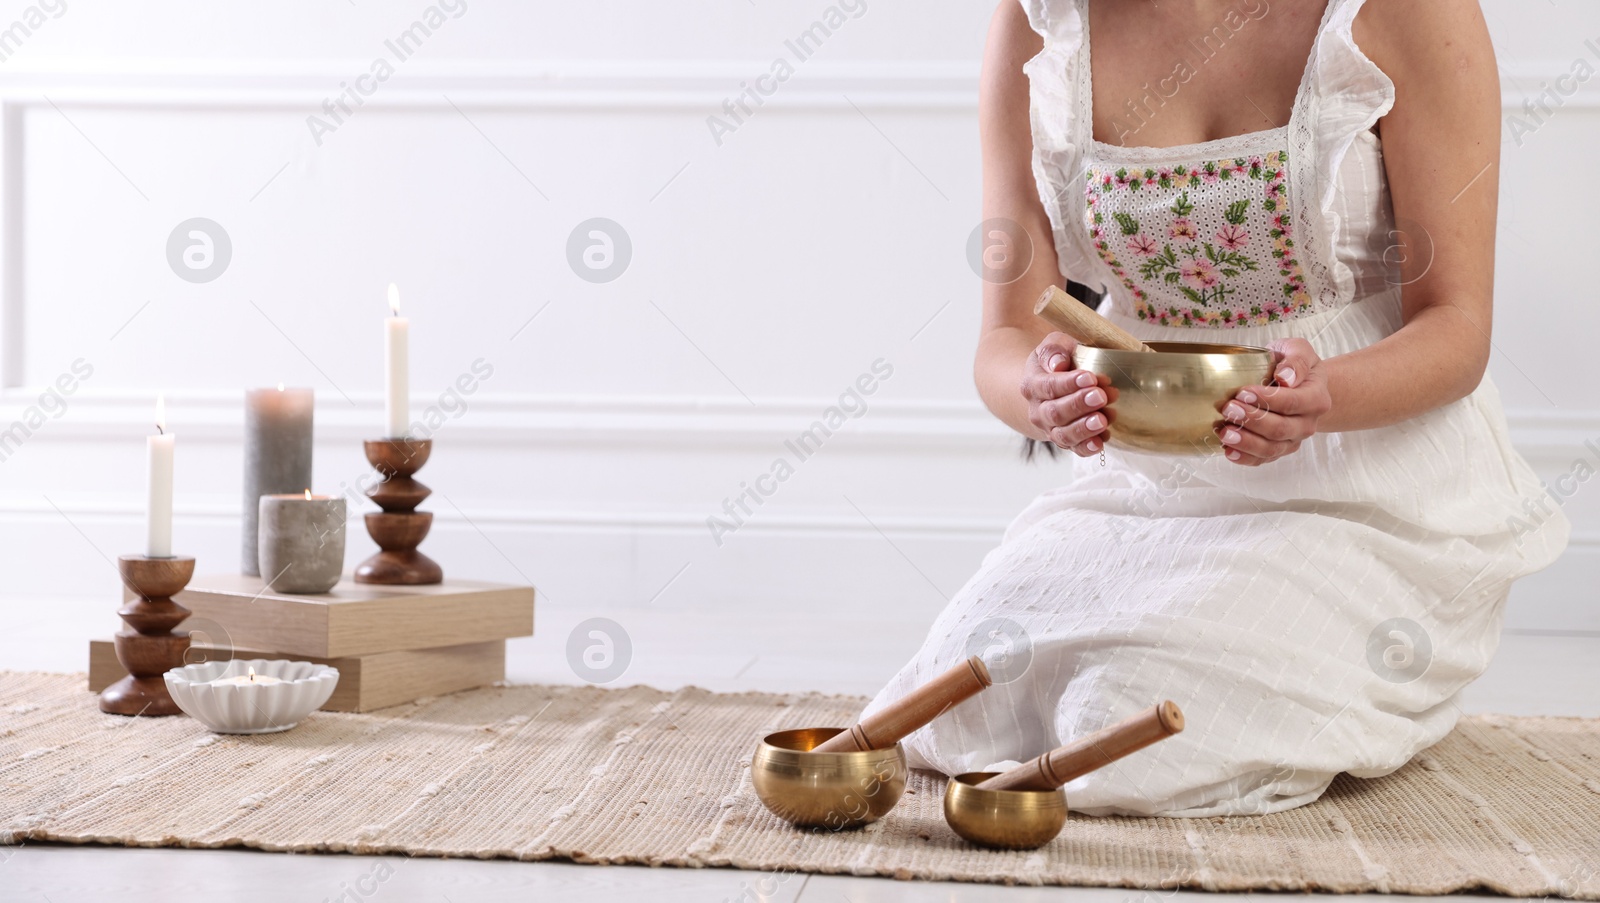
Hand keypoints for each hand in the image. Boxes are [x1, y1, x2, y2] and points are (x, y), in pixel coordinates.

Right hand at [1021, 332, 1110, 455]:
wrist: (1051, 387)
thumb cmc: (1059, 361)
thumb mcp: (1054, 345)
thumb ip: (1054, 350)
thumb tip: (1058, 363)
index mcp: (1033, 384)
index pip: (1048, 386)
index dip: (1068, 383)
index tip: (1090, 377)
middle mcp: (1038, 410)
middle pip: (1055, 412)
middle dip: (1079, 405)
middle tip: (1101, 396)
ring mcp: (1051, 429)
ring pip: (1063, 434)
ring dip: (1084, 429)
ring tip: (1102, 420)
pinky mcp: (1066, 441)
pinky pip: (1074, 448)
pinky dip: (1087, 447)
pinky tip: (1100, 442)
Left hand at [1218, 337, 1331, 465]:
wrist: (1296, 385)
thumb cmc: (1292, 366)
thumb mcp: (1298, 350)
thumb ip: (1296, 360)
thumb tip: (1285, 377)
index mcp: (1316, 398)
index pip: (1293, 402)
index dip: (1268, 400)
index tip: (1243, 392)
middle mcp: (1307, 423)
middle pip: (1281, 428)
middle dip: (1252, 420)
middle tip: (1228, 409)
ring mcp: (1293, 439)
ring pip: (1272, 448)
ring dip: (1246, 442)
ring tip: (1224, 431)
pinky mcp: (1278, 449)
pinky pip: (1263, 460)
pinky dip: (1245, 457)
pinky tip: (1228, 450)